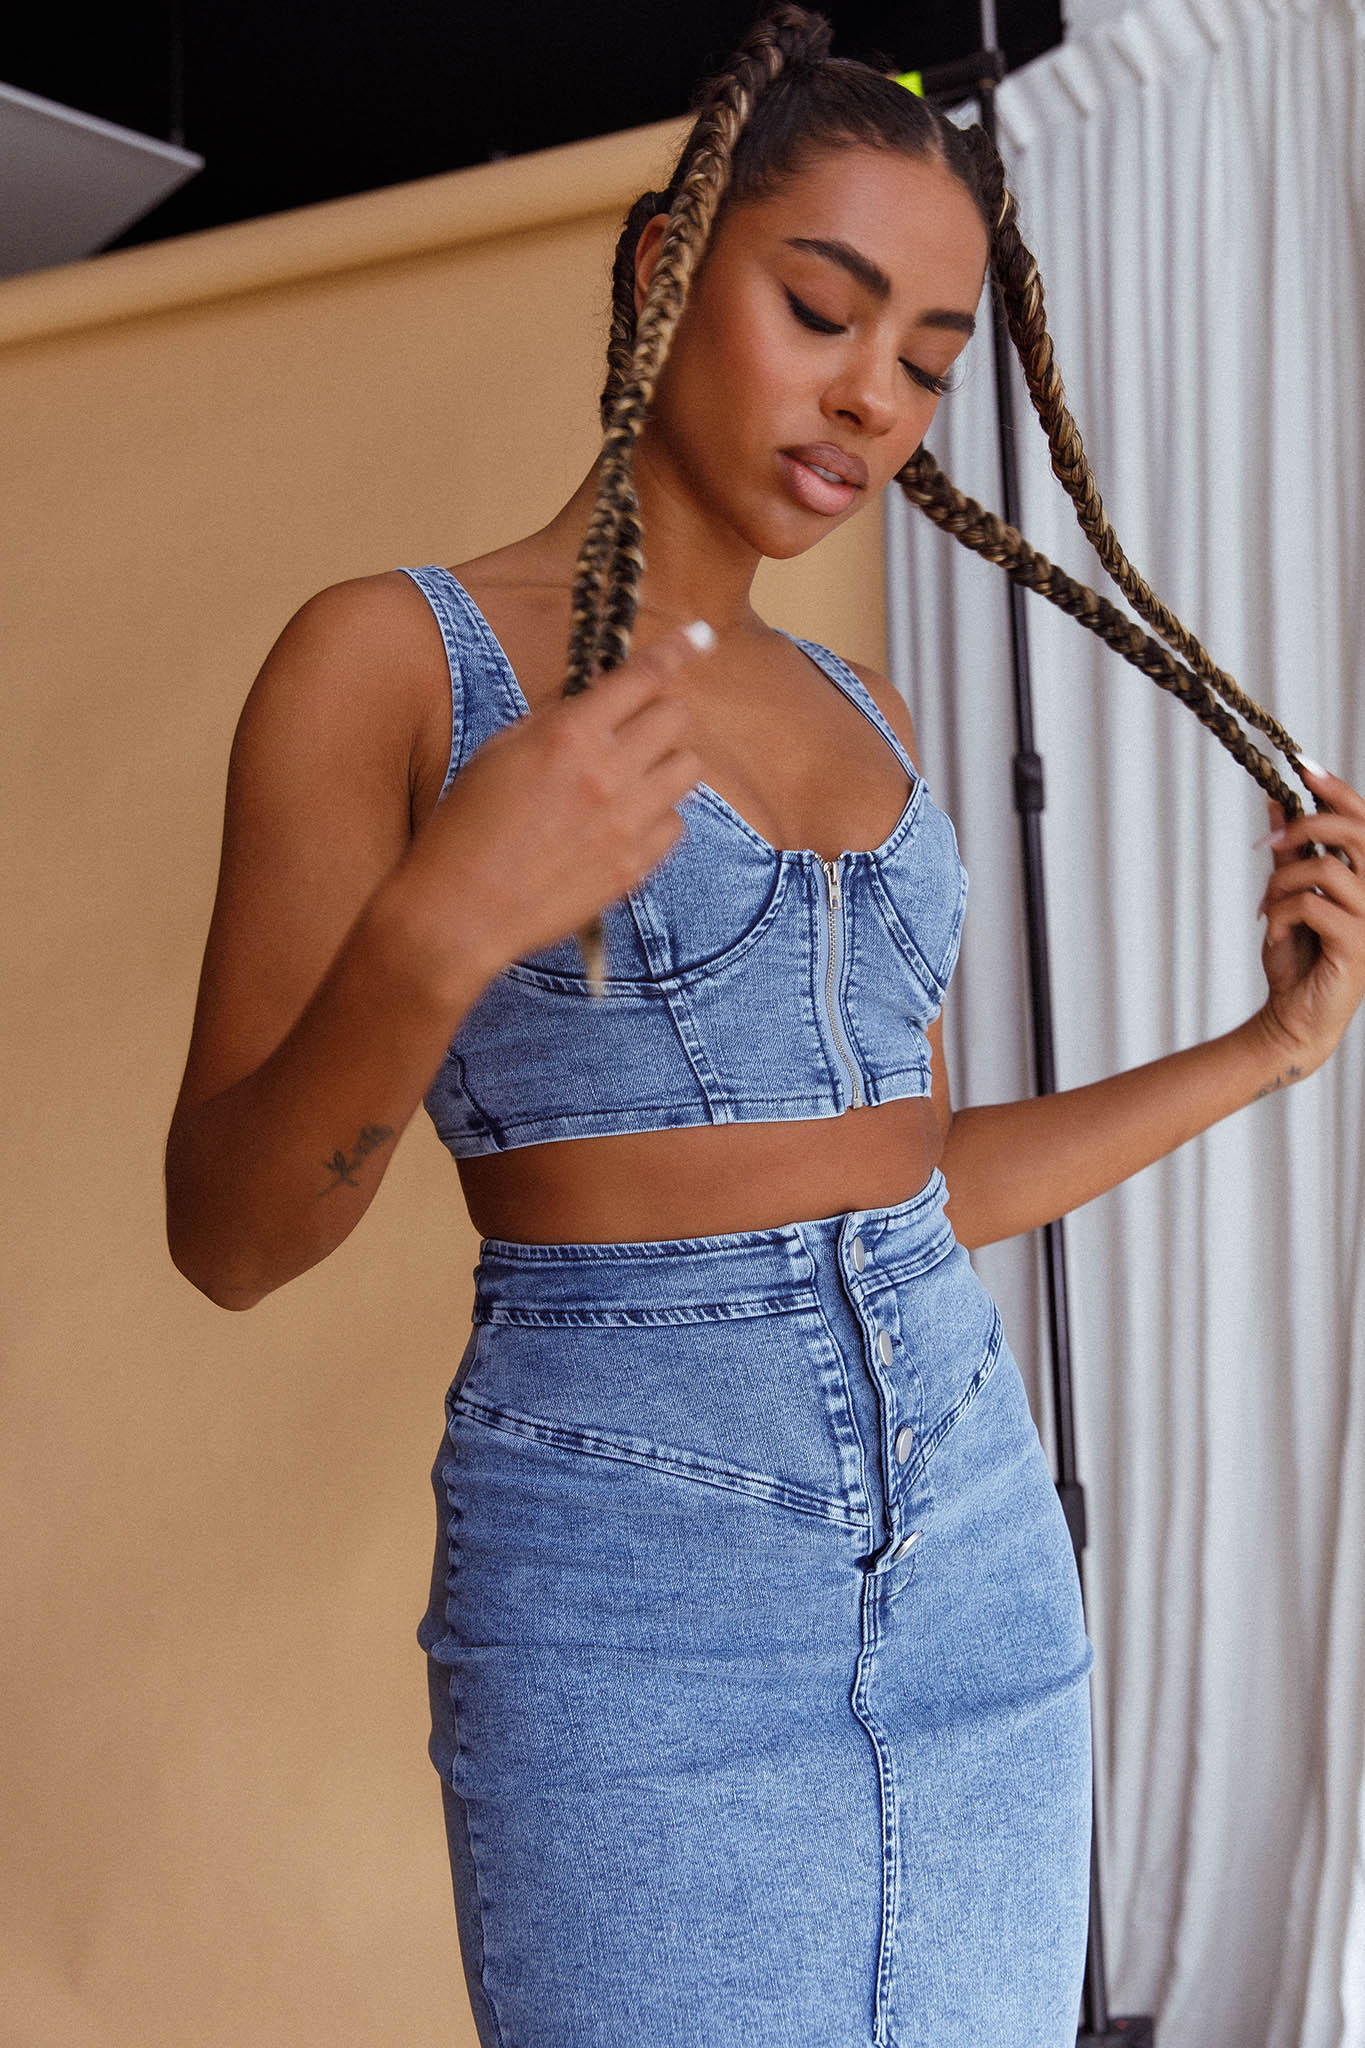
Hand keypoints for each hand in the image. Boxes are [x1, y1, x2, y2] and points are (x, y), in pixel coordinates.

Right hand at [410, 622, 708, 975]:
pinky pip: (677, 823)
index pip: (642, 677)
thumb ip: (556, 716)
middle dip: (657, 714)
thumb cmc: (467, 827)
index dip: (676, 651)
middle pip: (676, 717)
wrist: (461, 911)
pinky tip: (619, 825)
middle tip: (631, 730)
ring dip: (663, 763)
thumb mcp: (501, 751)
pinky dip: (657, 817)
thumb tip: (596, 691)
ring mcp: (627, 822)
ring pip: (687, 768)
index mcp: (570, 735)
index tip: (699, 637)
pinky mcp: (636, 865)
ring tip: (627, 780)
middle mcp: (608, 773)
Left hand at [1256, 760, 1364, 1075]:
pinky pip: (1311, 906)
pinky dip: (1281, 915)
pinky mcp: (1356, 944)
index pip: (1362, 819)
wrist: (1295, 1017)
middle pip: (1356, 832)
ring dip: (1282, 883)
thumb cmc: (1299, 959)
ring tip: (1267, 907)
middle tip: (1271, 841)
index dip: (1336, 788)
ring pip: (1325, 870)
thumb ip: (1288, 853)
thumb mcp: (1287, 896)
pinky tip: (1275, 932)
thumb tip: (1277, 802)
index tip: (1302, 764)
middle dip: (1307, 827)